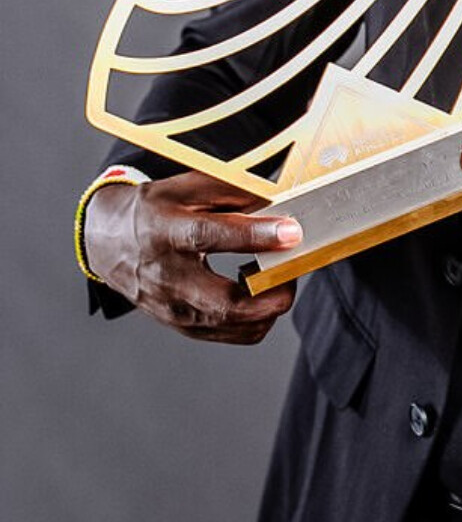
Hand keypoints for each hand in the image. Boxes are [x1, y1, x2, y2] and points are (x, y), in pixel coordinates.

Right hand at [83, 171, 301, 342]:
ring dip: (268, 305)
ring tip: (272, 275)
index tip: (292, 233)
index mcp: (163, 231)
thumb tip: (277, 198)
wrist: (109, 242)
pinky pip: (231, 334)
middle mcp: (165, 277)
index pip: (209, 236)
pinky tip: (256, 292)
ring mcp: (172, 309)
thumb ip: (230, 190)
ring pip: (233, 325)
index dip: (254, 236)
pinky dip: (257, 318)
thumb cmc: (153, 210)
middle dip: (272, 294)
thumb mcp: (184, 186)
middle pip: (224, 303)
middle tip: (292, 268)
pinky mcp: (181, 326)